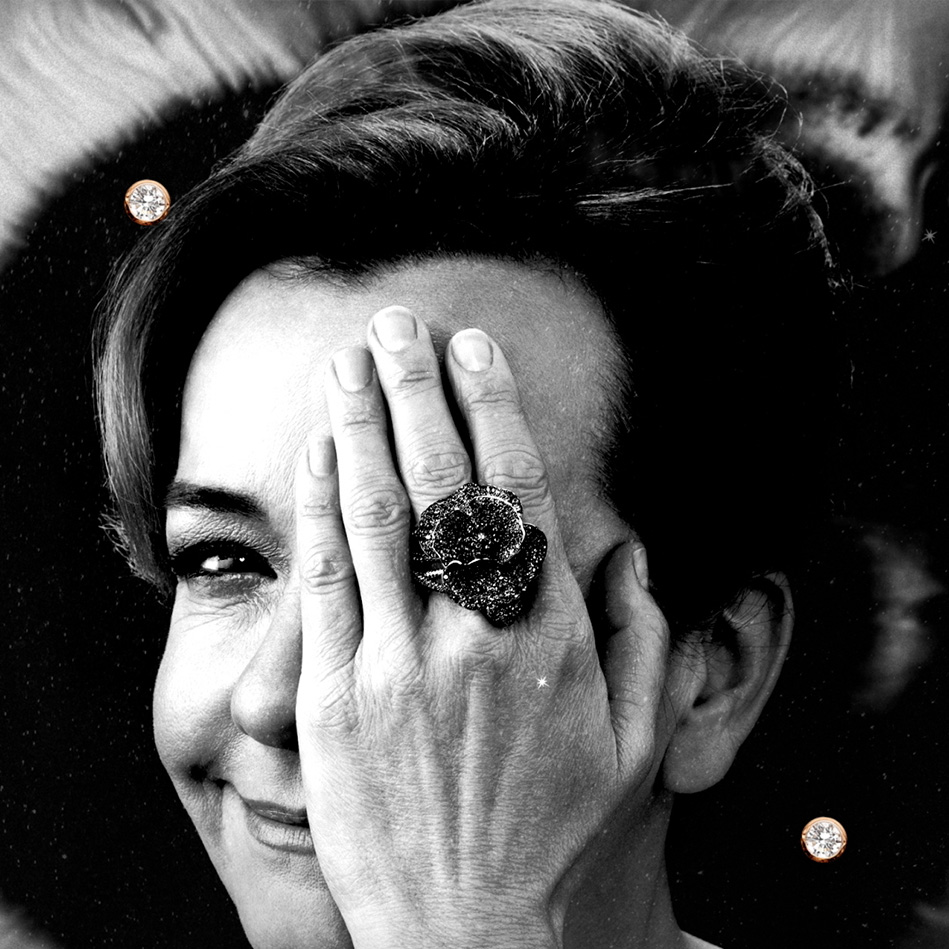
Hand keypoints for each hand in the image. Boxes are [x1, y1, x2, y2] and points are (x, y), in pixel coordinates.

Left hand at [294, 306, 670, 948]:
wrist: (474, 938)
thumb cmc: (564, 838)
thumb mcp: (639, 746)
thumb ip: (643, 640)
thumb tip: (631, 554)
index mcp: (548, 640)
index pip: (516, 496)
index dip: (492, 411)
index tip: (476, 349)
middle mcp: (469, 640)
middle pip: (439, 487)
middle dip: (415, 393)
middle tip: (400, 323)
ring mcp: (394, 668)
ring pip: (374, 521)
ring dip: (360, 430)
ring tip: (349, 363)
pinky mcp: (334, 703)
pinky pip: (324, 588)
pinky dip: (320, 513)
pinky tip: (318, 456)